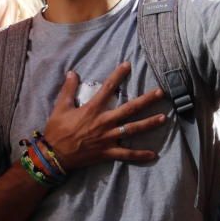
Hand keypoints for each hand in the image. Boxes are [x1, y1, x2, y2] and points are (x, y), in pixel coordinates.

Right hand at [42, 63, 165, 170]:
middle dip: (146, 100)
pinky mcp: (108, 152)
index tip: (128, 65)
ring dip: (149, 123)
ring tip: (163, 118)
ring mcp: (108, 138)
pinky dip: (140, 155)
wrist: (56, 155)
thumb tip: (73, 72)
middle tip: (160, 93)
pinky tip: (153, 154)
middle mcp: (104, 122)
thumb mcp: (60, 107)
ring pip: (133, 129)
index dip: (117, 76)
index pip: (107, 88)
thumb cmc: (57, 130)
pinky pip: (127, 154)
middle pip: (129, 109)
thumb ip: (68, 89)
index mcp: (92, 109)